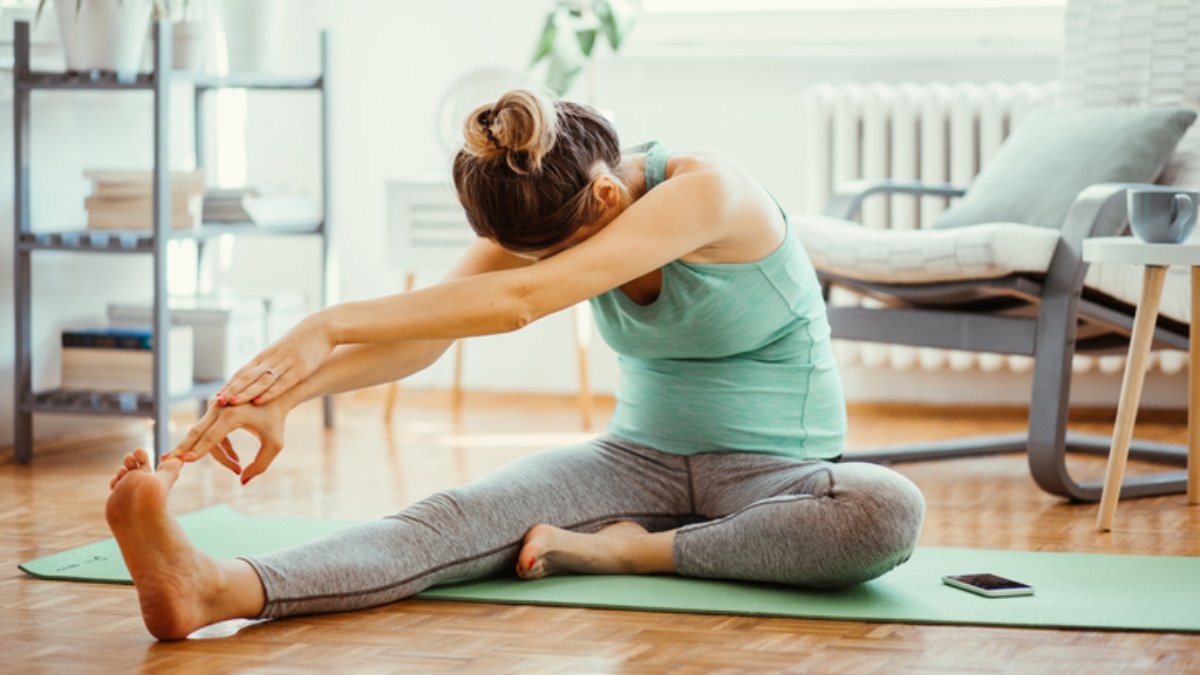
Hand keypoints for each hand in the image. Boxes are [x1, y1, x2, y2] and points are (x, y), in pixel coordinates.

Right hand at [165, 396, 288, 483]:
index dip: (197, 452)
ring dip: (217, 454)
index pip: (210, 438)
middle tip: (166, 461)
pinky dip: (219, 446)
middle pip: (196, 433)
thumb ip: (261, 464)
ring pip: (204, 435)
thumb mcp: (275, 443)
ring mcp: (216, 405)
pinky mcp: (216, 406)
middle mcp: (220, 407)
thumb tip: (242, 480)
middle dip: (183, 449)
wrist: (276, 393)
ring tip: (237, 468)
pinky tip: (234, 458)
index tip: (181, 461)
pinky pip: (210, 430)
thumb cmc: (276, 419)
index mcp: (232, 414)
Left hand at [217, 316, 333, 406]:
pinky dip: (270, 392)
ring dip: (246, 392)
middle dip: (232, 390)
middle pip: (247, 376)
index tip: (216, 397)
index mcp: (265, 356)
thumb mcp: (282, 352)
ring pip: (261, 380)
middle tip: (217, 401)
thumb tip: (258, 379)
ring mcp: (285, 364)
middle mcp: (271, 360)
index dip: (229, 385)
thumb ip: (271, 364)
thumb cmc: (302, 342)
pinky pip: (282, 382)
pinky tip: (260, 400)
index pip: (243, 372)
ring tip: (232, 402)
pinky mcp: (300, 369)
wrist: (321, 328)